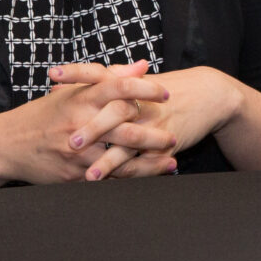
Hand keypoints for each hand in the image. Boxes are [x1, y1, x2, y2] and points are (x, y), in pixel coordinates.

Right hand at [0, 62, 176, 185]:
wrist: (6, 145)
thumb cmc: (42, 115)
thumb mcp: (72, 91)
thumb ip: (110, 77)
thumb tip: (143, 66)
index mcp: (81, 99)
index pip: (119, 88)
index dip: (145, 89)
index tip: (165, 94)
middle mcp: (80, 124)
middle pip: (125, 127)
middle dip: (153, 134)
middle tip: (173, 134)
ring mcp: (78, 153)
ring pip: (121, 159)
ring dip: (149, 162)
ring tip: (170, 161)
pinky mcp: (74, 175)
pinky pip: (108, 179)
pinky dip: (131, 179)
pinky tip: (149, 178)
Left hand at [58, 62, 246, 176]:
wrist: (208, 95)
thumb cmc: (165, 88)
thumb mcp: (136, 80)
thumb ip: (100, 82)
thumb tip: (59, 84)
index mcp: (128, 84)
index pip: (98, 73)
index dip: (76, 73)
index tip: (52, 74)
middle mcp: (140, 103)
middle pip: (114, 112)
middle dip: (93, 129)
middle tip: (71, 143)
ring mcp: (153, 124)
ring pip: (129, 144)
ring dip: (108, 162)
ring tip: (89, 177)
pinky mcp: (166, 143)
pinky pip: (145, 162)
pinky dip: (129, 175)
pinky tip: (114, 187)